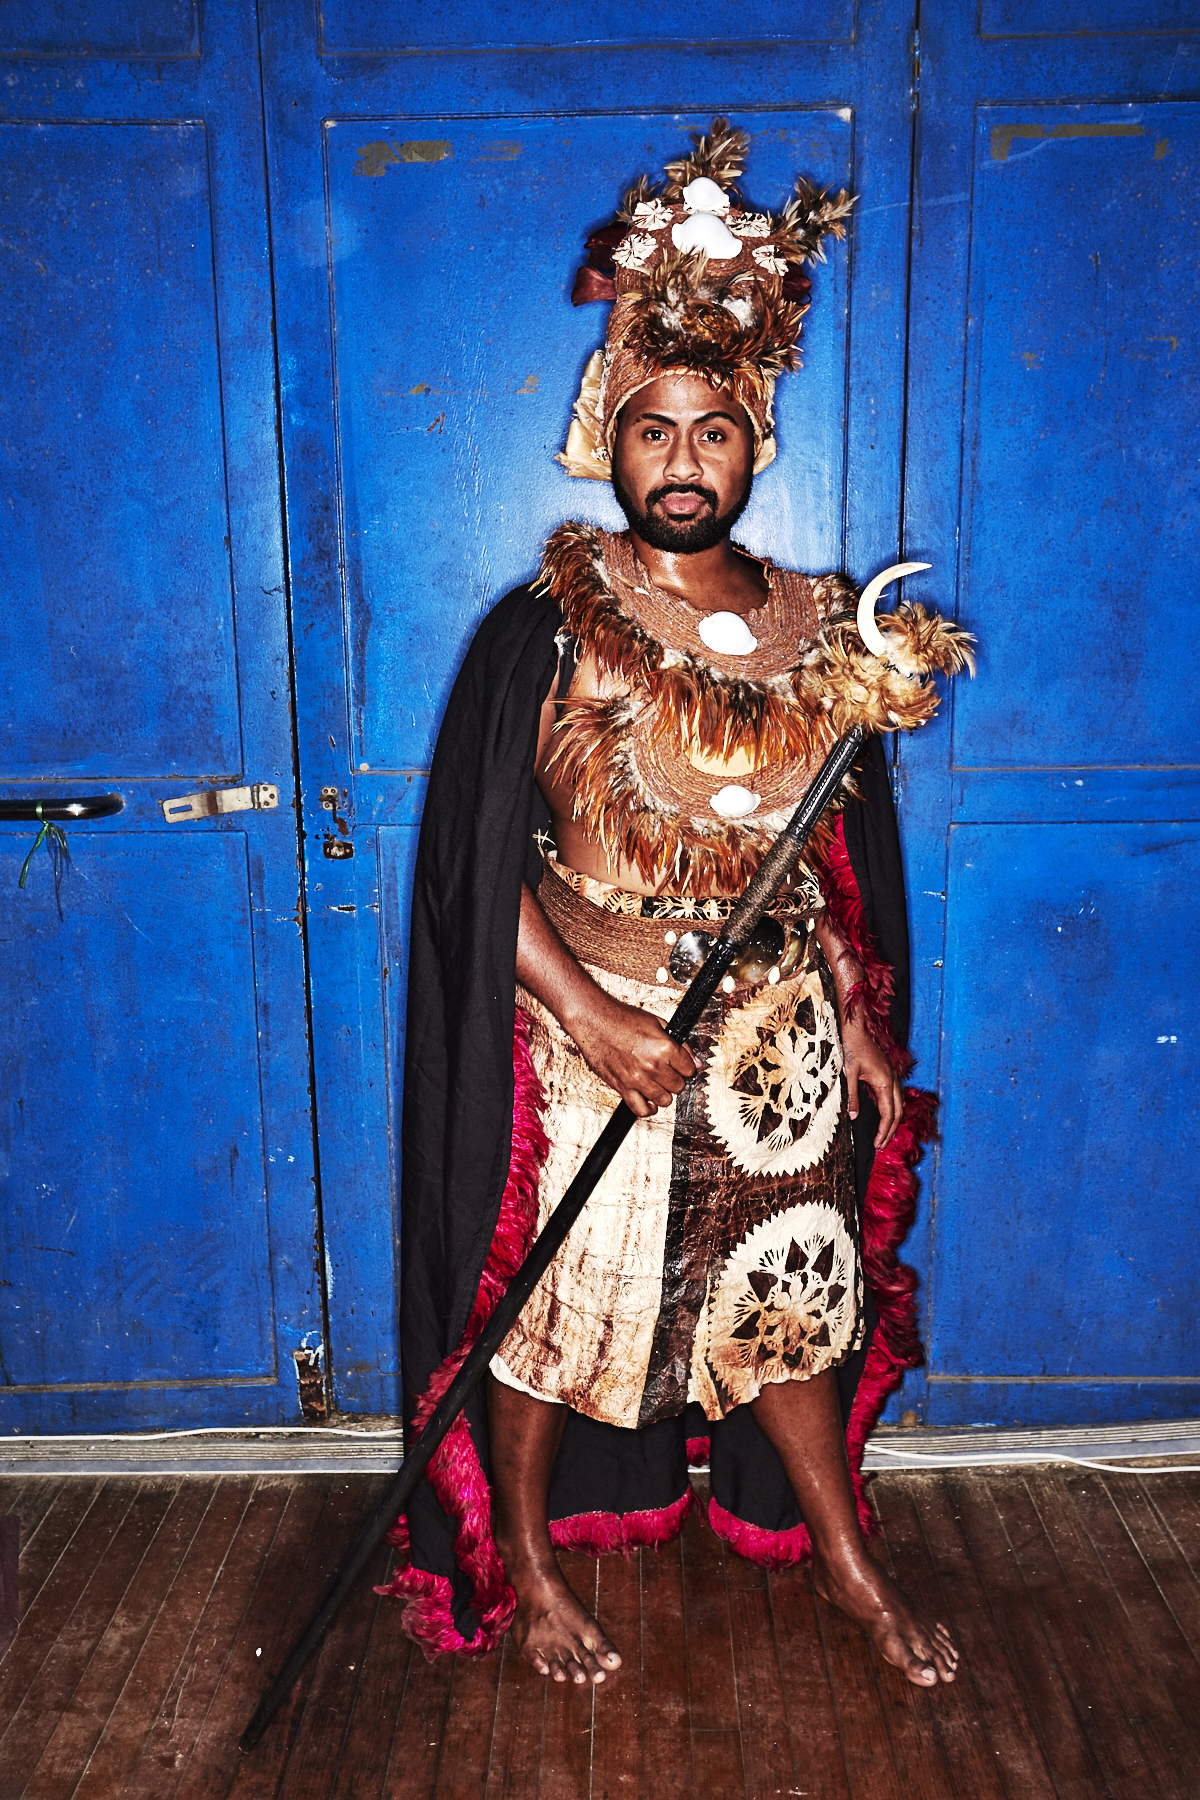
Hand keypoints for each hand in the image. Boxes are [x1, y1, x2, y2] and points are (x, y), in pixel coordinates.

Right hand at [565, 993, 696, 1117]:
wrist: (594, 1020)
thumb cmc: (622, 1018)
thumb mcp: (658, 1023)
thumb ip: (680, 1045)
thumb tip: (696, 1063)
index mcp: (665, 1048)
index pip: (689, 1069)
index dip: (686, 1066)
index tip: (680, 1064)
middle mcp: (653, 1066)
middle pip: (678, 1086)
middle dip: (675, 1078)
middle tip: (667, 1070)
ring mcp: (637, 1079)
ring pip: (664, 1100)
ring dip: (663, 1092)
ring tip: (657, 1082)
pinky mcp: (622, 1087)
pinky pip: (641, 1109)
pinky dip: (648, 1108)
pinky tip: (649, 1100)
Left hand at [841, 1012, 903, 1149]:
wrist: (856, 1028)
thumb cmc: (852, 1047)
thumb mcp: (849, 1074)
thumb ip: (852, 1096)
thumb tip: (854, 1116)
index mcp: (884, 1082)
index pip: (888, 1114)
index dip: (884, 1131)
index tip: (878, 1144)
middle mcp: (892, 1080)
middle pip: (898, 1112)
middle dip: (891, 1130)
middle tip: (881, 1145)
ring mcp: (892, 1076)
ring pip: (899, 1104)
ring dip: (893, 1121)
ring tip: (884, 1136)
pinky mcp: (888, 1073)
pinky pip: (894, 1096)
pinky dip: (892, 1110)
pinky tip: (884, 1117)